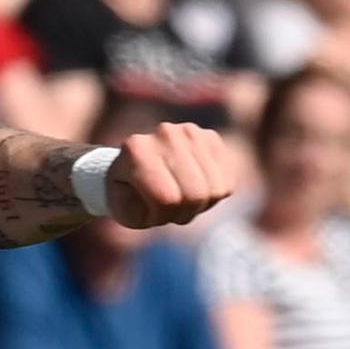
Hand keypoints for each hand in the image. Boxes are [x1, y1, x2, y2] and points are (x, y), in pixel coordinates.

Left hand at [102, 121, 241, 229]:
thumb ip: (139, 209)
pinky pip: (227, 182)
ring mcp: (191, 132)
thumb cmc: (127, 193)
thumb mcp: (123, 209)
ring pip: (215, 190)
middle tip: (169, 211)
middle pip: (195, 194)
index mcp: (136, 150)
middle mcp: (165, 134)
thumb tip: (171, 196)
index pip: (166, 199)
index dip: (161, 216)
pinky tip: (195, 189)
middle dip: (183, 213)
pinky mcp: (211, 138)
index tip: (150, 214)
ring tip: (181, 200)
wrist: (133, 166)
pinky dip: (213, 195)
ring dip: (200, 206)